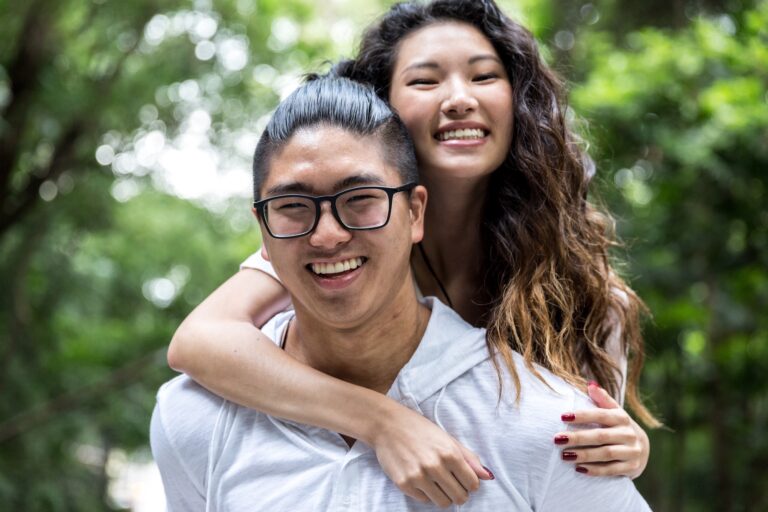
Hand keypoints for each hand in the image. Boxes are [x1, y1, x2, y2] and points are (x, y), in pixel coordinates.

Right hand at [370, 403, 493, 507]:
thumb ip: (468, 457)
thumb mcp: (447, 438)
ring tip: (437, 482)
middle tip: (451, 483)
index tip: (464, 479)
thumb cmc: (419, 428)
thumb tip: (488, 476)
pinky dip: (426, 493)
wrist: (387, 425)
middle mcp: (434, 466)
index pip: (472, 484)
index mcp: (449, 453)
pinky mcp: (404, 484)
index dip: (470, 484)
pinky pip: (424, 500)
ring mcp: (418, 476)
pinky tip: (422, 479)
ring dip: (443, 496)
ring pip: (443, 503)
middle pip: (459, 497)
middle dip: (459, 493)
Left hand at [554, 381, 649, 478]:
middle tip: (557, 439)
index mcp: (622, 417)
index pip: (600, 415)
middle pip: (601, 436)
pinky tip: (579, 468)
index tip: (562, 416)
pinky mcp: (632, 467)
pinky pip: (611, 470)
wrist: (642, 448)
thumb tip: (590, 384)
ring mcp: (632, 451)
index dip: (582, 416)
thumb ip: (602, 399)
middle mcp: (629, 434)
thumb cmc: (619, 426)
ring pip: (606, 454)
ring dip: (584, 455)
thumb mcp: (614, 411)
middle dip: (578, 438)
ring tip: (564, 455)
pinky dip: (595, 470)